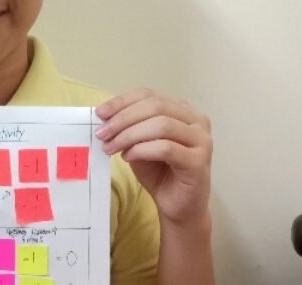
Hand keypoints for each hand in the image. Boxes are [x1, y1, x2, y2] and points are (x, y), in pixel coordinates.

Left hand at [95, 88, 212, 226]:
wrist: (178, 207)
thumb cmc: (159, 173)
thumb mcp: (138, 144)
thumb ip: (128, 127)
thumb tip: (104, 116)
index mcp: (182, 110)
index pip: (149, 95)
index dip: (122, 102)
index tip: (100, 113)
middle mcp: (196, 120)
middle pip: (155, 106)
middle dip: (123, 119)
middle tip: (102, 133)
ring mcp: (201, 140)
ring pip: (161, 125)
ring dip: (129, 135)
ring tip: (111, 147)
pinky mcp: (199, 161)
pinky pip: (166, 148)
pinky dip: (142, 150)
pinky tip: (127, 156)